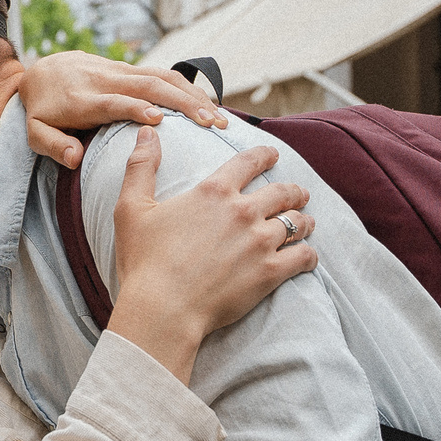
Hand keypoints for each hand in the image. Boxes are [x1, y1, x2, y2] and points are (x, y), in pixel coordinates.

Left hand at [17, 53, 227, 169]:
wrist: (43, 71)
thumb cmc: (42, 110)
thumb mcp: (35, 132)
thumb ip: (53, 145)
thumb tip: (74, 158)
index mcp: (83, 100)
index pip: (113, 100)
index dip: (135, 107)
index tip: (160, 120)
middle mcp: (106, 80)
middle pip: (149, 85)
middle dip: (183, 102)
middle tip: (211, 124)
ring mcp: (121, 72)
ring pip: (162, 77)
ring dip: (194, 95)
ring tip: (220, 118)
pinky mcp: (131, 70)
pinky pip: (163, 74)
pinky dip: (189, 87)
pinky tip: (210, 104)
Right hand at [107, 132, 317, 381]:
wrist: (163, 309)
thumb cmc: (144, 262)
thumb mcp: (131, 209)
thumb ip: (141, 167)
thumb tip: (147, 132)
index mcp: (213, 191)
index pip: (249, 162)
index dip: (265, 156)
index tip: (274, 155)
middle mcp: (243, 211)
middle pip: (282, 192)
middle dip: (294, 191)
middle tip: (300, 193)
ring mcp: (260, 241)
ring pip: (297, 223)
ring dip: (304, 220)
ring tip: (308, 222)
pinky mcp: (271, 272)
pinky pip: (304, 257)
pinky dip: (309, 255)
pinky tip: (309, 256)